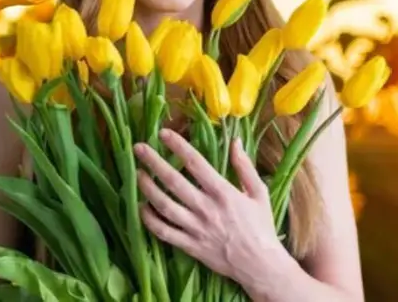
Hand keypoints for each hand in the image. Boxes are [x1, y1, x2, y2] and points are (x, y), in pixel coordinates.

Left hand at [133, 128, 290, 286]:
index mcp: (223, 193)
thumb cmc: (260, 227)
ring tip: (137, 174)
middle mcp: (206, 208)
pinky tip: (141, 206)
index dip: (178, 146)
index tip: (163, 133)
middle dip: (154, 162)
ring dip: (147, 188)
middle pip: (174, 181)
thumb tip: (235, 141)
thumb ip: (245, 167)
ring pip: (164, 205)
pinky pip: (164, 231)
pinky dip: (149, 219)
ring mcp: (196, 228)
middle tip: (139, 148)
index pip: (196, 163)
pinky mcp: (189, 245)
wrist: (261, 265)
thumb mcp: (258, 193)